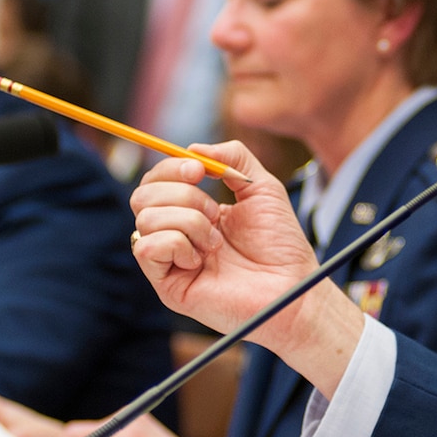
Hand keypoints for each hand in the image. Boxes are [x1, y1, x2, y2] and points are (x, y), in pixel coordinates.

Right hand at [130, 143, 365, 394]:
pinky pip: (145, 248)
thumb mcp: (262, 187)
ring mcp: (169, 260)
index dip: (171, 167)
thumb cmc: (281, 244)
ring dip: (188, 221)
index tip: (201, 169)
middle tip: (215, 208)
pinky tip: (202, 259)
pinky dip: (176, 243)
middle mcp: (176, 234)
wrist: (294, 288)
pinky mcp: (167, 285)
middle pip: (142, 195)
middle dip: (180, 192)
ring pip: (145, 218)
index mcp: (192, 211)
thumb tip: (193, 148)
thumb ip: (233, 158)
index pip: (158, 180)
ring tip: (217, 242)